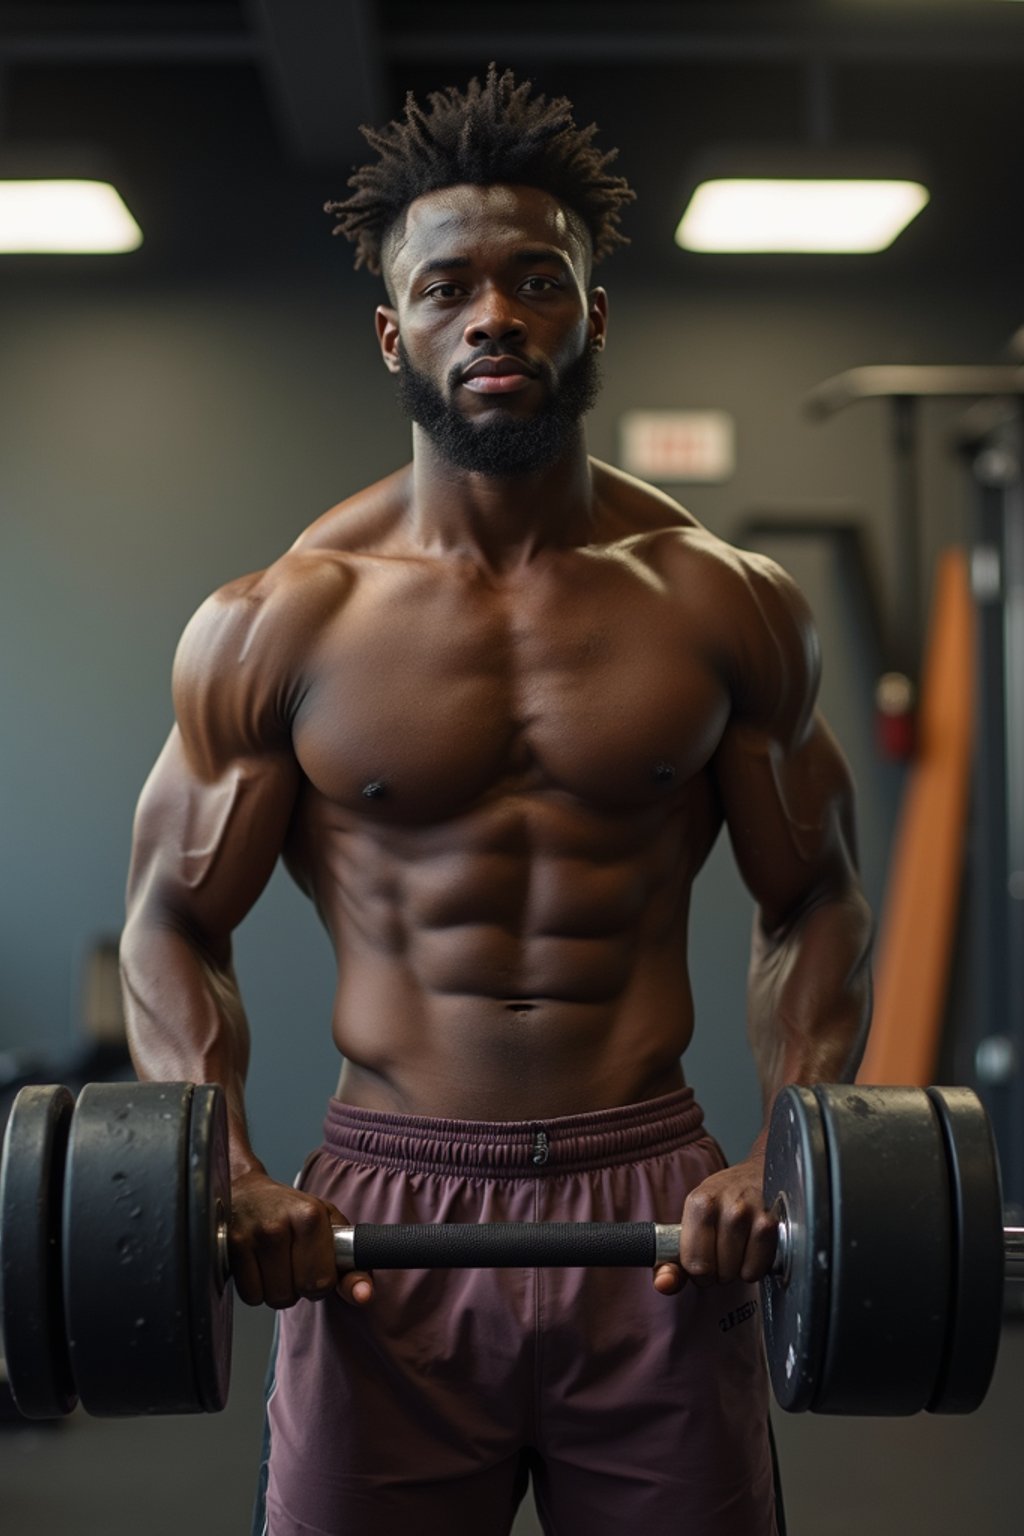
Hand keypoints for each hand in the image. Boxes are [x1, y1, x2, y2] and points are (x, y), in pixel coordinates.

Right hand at [228, 1170, 373, 1309]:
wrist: (246, 1192)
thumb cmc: (291, 1212)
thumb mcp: (329, 1228)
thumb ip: (352, 1265)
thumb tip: (364, 1295)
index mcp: (310, 1215)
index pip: (321, 1281)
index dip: (320, 1281)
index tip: (315, 1265)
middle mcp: (279, 1225)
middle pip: (295, 1293)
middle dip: (297, 1287)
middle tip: (292, 1262)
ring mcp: (250, 1236)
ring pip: (272, 1298)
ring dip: (275, 1289)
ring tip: (274, 1262)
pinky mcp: (228, 1248)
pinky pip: (250, 1297)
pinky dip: (255, 1289)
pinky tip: (256, 1265)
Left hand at [653, 1155, 777, 1294]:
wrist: (757, 1175)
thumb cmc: (721, 1203)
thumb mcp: (691, 1223)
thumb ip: (671, 1261)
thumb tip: (663, 1284)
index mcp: (700, 1203)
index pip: (695, 1264)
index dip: (699, 1273)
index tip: (705, 1262)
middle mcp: (728, 1205)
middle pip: (720, 1272)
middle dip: (721, 1271)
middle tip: (724, 1250)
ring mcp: (753, 1214)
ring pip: (741, 1273)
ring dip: (739, 1269)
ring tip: (740, 1246)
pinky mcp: (774, 1224)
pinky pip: (760, 1269)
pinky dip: (757, 1267)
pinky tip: (754, 1248)